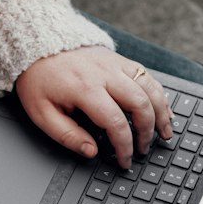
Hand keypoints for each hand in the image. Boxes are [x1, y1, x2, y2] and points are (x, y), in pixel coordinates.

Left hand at [14, 46, 172, 170]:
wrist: (37, 43)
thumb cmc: (39, 79)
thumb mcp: (41, 113)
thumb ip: (67, 135)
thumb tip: (91, 152)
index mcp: (85, 89)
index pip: (116, 123)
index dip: (124, 146)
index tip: (125, 160)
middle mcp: (105, 74)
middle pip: (140, 104)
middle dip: (147, 131)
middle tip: (144, 149)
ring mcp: (115, 64)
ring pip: (150, 88)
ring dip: (161, 112)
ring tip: (165, 132)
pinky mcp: (119, 59)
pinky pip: (147, 75)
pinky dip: (159, 94)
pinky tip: (163, 109)